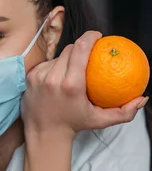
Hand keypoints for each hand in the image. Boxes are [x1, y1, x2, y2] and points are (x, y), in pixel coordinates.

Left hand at [21, 31, 147, 137]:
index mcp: (71, 85)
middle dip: (80, 48)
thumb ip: (124, 112)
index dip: (90, 36)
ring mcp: (39, 77)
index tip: (97, 36)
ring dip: (67, 60)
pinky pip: (46, 64)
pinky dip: (54, 67)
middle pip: (70, 49)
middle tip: (88, 55)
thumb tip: (142, 99)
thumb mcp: (100, 120)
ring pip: (58, 56)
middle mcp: (53, 78)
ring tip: (73, 70)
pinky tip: (59, 77)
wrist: (44, 134)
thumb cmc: (73, 125)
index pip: (80, 48)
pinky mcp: (30, 77)